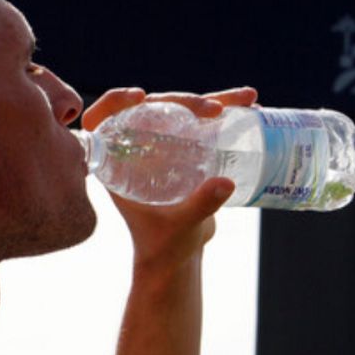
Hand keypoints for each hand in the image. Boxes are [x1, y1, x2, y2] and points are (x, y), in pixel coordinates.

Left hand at [80, 86, 259, 270]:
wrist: (179, 258)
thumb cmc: (165, 246)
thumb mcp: (179, 226)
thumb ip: (199, 206)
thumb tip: (226, 183)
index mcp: (117, 163)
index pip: (104, 120)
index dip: (115, 101)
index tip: (140, 96)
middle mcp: (138, 149)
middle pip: (153, 109)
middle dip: (185, 101)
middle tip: (213, 109)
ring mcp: (164, 148)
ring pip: (183, 112)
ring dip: (215, 100)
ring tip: (247, 98)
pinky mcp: (187, 151)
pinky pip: (204, 125)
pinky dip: (228, 114)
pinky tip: (251, 107)